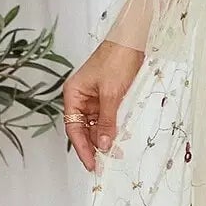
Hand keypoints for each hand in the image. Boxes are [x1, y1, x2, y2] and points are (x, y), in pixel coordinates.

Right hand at [62, 40, 144, 170]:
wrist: (132, 40)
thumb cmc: (116, 59)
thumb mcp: (111, 94)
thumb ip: (107, 120)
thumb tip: (104, 145)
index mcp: (73, 95)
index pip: (74, 128)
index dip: (82, 148)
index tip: (91, 164)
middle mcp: (81, 98)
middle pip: (84, 129)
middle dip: (95, 146)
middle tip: (105, 164)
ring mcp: (95, 98)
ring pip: (98, 125)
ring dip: (106, 138)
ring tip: (116, 153)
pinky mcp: (109, 97)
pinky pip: (108, 118)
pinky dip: (114, 128)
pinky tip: (121, 138)